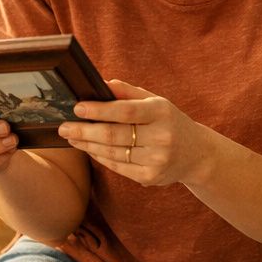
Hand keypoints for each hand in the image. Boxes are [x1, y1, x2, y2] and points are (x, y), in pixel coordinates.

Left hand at [58, 79, 208, 186]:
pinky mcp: (150, 177)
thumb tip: (101, 84)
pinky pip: (117, 167)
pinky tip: (89, 149)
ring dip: (88, 145)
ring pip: (112, 153)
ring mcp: (156, 160)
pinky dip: (100, 158)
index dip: (99, 110)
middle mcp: (161, 137)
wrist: (197, 154)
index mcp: (162, 112)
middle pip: (114, 135)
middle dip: (84, 131)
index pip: (125, 111)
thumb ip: (128, 93)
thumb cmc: (170, 122)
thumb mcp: (156, 101)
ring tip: (72, 138)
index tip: (77, 108)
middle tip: (64, 127)